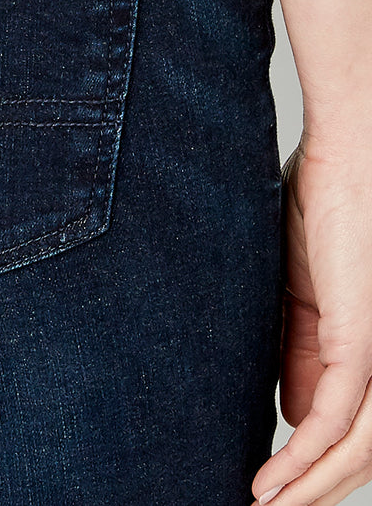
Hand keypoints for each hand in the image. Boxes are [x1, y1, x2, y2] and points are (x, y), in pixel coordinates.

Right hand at [251, 128, 371, 505]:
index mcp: (367, 345)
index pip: (344, 424)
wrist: (344, 155)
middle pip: (360, 450)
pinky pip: (337, 418)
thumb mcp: (301, 295)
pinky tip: (275, 483)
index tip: (266, 484)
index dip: (311, 464)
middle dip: (314, 489)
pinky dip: (304, 460)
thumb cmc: (326, 207)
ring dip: (309, 489)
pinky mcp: (364, 340)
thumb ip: (300, 353)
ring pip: (356, 449)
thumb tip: (291, 414)